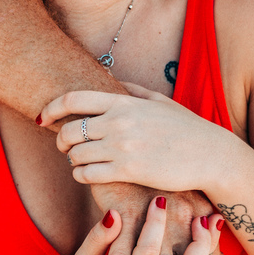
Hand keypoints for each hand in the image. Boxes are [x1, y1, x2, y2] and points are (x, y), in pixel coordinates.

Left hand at [43, 87, 238, 191]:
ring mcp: (122, 147)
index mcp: (124, 102)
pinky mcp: (128, 171)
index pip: (73, 99)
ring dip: (73, 161)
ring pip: (75, 155)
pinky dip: (82, 176)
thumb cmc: (187, 128)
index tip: (43, 118)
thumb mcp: (160, 101)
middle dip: (61, 140)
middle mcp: (119, 122)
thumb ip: (131, 90)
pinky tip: (89, 175)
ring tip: (81, 162)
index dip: (51, 109)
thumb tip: (109, 78)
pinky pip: (87, 174)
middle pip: (69, 130)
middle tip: (66, 147)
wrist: (211, 155)